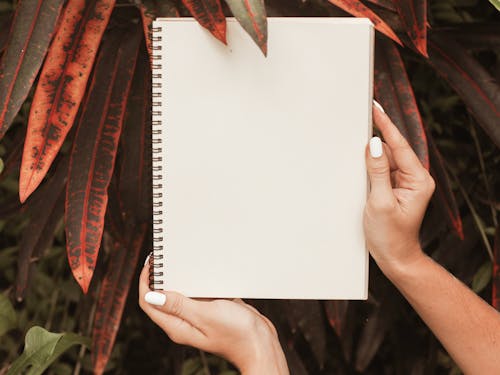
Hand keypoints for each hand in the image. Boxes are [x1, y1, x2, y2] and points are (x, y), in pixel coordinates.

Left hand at [138, 260, 288, 374]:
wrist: (261, 344)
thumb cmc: (237, 334)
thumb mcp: (205, 315)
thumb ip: (178, 305)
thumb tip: (152, 295)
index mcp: (177, 326)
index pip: (149, 303)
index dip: (146, 282)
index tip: (152, 263)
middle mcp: (183, 323)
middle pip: (162, 297)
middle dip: (161, 277)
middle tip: (166, 257)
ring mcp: (197, 317)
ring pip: (180, 294)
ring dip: (179, 278)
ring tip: (182, 261)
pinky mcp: (210, 311)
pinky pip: (197, 294)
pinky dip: (196, 282)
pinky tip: (203, 272)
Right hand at [364, 102, 434, 274]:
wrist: (395, 257)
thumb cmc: (390, 235)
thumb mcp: (380, 202)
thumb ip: (377, 171)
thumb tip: (375, 144)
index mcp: (418, 180)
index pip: (400, 145)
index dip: (386, 125)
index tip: (376, 108)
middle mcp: (414, 179)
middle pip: (393, 150)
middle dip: (376, 139)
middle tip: (360, 120)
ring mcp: (405, 184)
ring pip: (386, 160)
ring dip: (372, 155)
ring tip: (357, 148)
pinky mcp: (395, 189)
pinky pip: (382, 170)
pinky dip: (371, 166)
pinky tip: (360, 164)